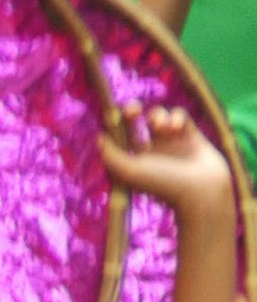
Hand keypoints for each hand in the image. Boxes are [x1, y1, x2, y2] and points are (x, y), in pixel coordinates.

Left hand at [99, 104, 233, 224]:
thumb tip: (99, 136)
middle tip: (133, 110)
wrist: (202, 191)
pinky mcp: (191, 136)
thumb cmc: (163, 184)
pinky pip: (180, 116)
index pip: (119, 135)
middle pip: (136, 121)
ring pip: (158, 116)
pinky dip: (176, 116)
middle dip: (132, 110)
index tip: (113, 116)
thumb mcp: (130, 171)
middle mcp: (151, 150)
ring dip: (157, 115)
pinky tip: (176, 128)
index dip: (114, 124)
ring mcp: (171, 142)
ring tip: (161, 127)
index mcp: (134, 160)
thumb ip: (111, 155)